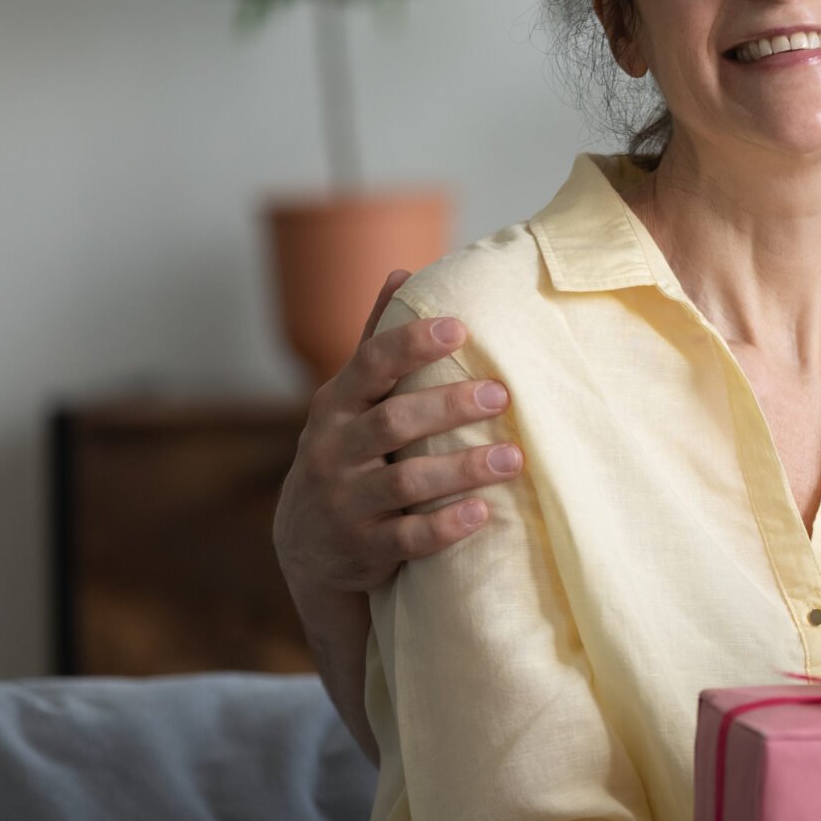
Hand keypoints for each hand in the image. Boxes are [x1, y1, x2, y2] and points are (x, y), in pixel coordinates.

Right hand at [276, 269, 519, 757]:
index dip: (411, 345)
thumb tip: (401, 271)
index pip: (370, 366)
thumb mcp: (350, 400)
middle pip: (393, 422)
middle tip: (500, 394)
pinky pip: (410, 538)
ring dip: (463, 468)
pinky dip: (447, 526)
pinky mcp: (365, 549)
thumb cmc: (347, 451)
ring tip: (513, 457)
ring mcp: (347, 503)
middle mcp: (333, 452)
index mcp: (335, 406)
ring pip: (406, 483)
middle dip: (448, 407)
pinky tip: (485, 512)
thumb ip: (377, 341)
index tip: (459, 328)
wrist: (308, 545)